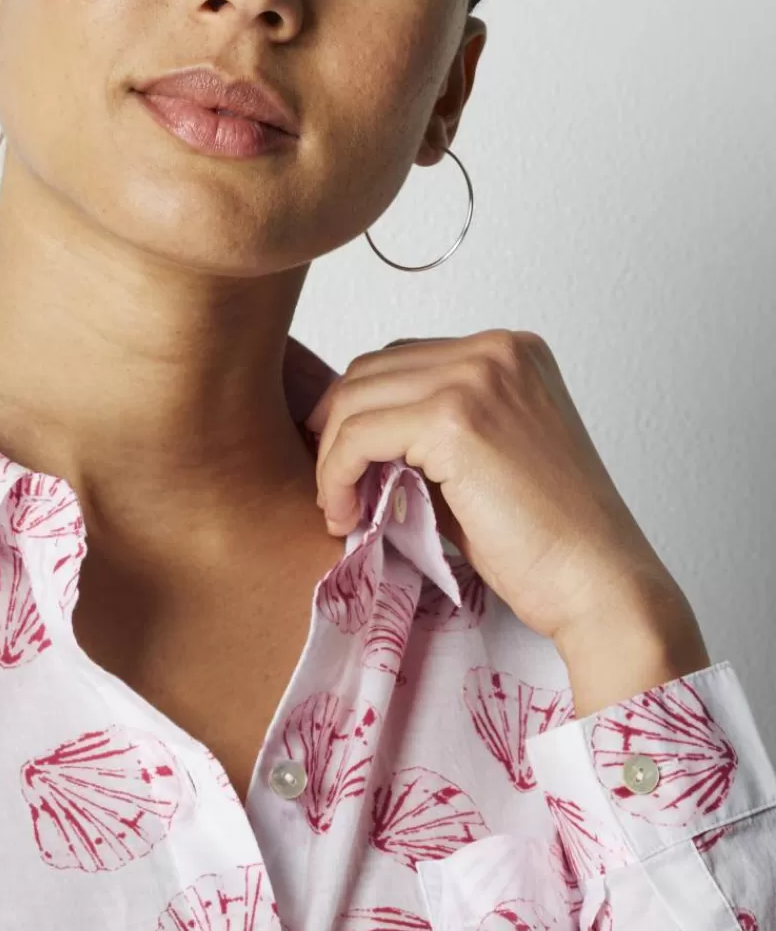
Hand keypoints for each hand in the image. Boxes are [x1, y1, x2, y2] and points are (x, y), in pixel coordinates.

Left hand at [303, 329, 706, 666]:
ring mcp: (478, 377)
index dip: (363, 413)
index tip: (347, 465)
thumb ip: (431, 435)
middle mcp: (498, 350)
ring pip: (356, 399)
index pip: (404, 360)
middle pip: (373, 370)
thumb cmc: (548, 541)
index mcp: (513, 353)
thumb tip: (356, 437)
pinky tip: (346, 516)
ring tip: (343, 510)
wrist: (596, 580)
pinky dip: (337, 476)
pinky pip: (358, 434)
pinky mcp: (456, 418)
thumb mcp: (483, 463)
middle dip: (338, 431)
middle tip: (336, 490)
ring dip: (334, 458)